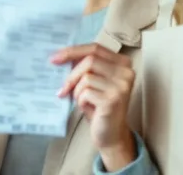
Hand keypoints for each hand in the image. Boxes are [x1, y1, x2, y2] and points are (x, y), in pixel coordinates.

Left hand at [52, 44, 135, 169]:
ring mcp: (121, 86)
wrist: (110, 133)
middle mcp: (126, 72)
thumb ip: (83, 66)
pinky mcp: (113, 100)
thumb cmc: (98, 106)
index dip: (73, 51)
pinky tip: (86, 107)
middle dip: (71, 73)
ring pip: (86, 76)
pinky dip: (80, 100)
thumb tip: (59, 56)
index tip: (55, 57)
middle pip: (90, 60)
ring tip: (80, 100)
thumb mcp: (93, 81)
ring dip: (76, 90)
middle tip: (62, 86)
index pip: (95, 48)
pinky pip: (85, 92)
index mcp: (122, 63)